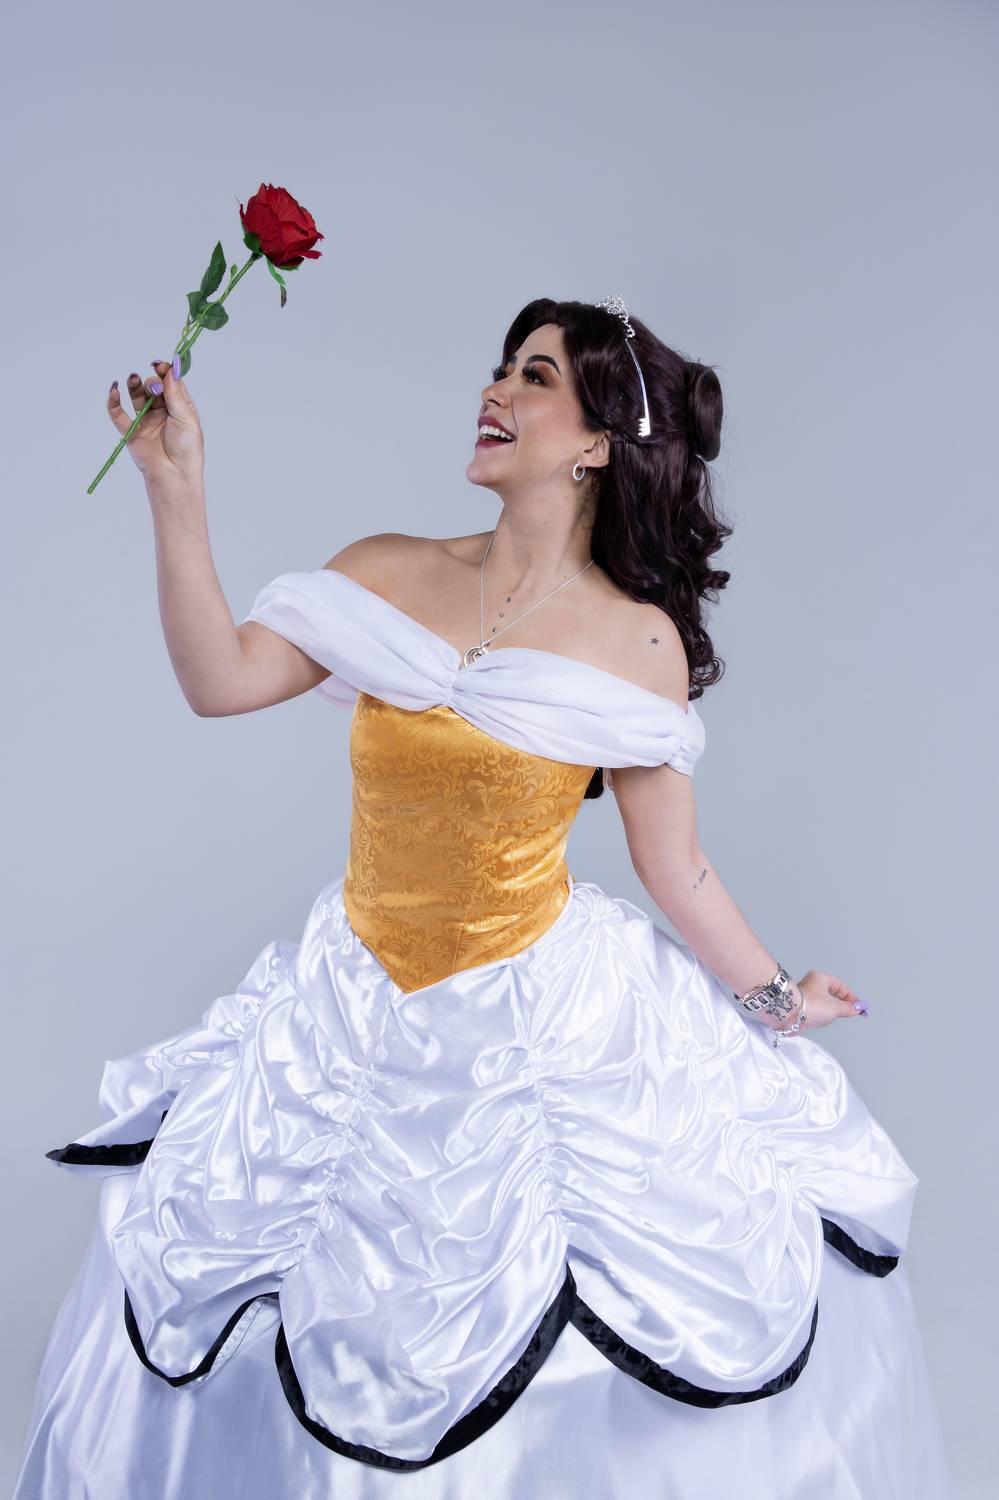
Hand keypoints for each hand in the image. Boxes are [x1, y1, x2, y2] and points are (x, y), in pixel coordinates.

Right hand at [107, 360, 204, 492]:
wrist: (175, 474)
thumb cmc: (187, 449)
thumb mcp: (186, 418)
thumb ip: (176, 394)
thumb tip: (171, 369)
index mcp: (179, 408)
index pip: (170, 384)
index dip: (165, 372)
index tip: (160, 365)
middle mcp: (162, 413)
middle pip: (153, 388)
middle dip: (152, 383)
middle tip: (154, 387)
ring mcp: (146, 422)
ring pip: (136, 397)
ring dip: (134, 385)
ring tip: (133, 379)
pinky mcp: (131, 432)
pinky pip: (118, 415)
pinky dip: (113, 402)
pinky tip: (113, 390)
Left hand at [790, 969, 867, 1032]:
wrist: (789, 1015)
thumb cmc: (812, 1006)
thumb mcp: (835, 1007)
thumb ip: (849, 1008)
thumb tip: (860, 1007)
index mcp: (822, 977)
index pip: (842, 987)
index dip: (852, 998)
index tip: (860, 1009)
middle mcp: (813, 983)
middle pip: (833, 994)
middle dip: (842, 1004)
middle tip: (848, 1013)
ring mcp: (806, 994)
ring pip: (825, 1002)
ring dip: (831, 1009)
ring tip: (831, 1016)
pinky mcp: (801, 1005)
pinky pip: (817, 1008)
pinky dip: (822, 1013)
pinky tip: (821, 1019)